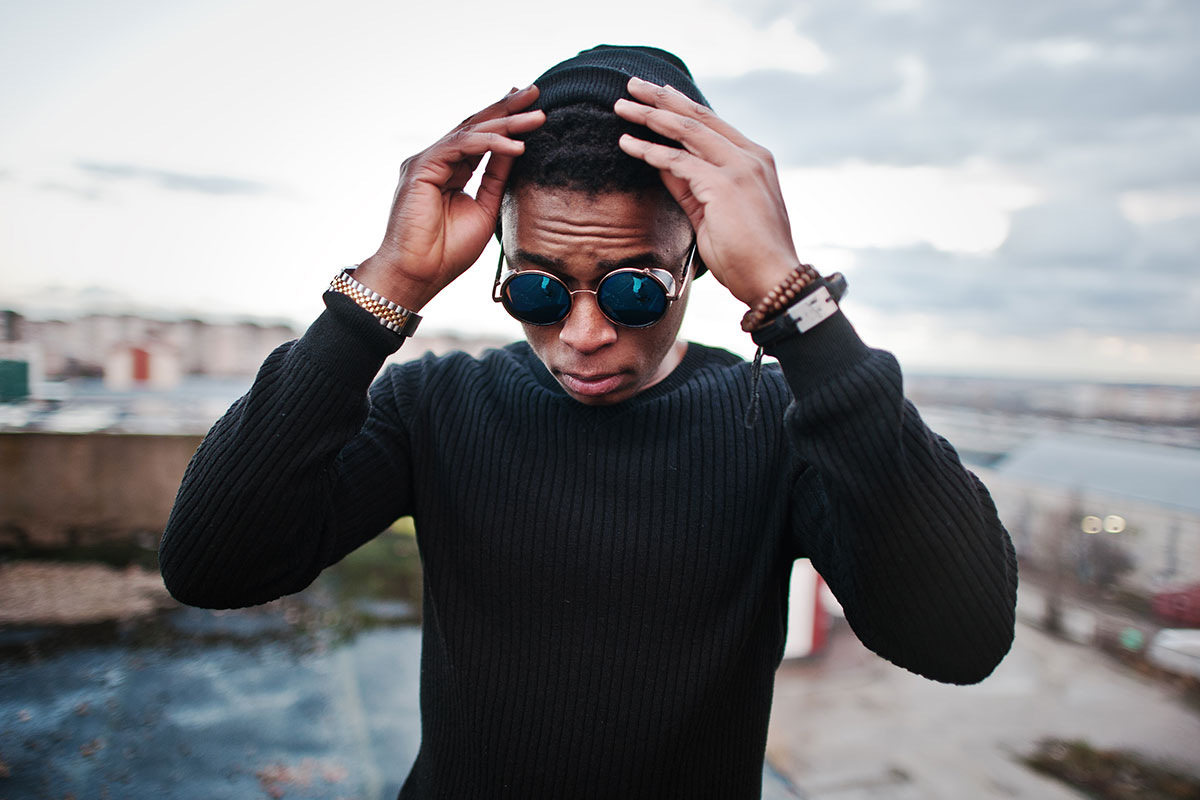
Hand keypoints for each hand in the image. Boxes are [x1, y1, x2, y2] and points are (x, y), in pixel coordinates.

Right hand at [355, 85, 544, 309]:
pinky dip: (490, 144)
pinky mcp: (421, 167)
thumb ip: (496, 178)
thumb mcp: (484, 208)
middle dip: (506, 108)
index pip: (480, 138)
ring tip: (537, 118)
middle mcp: (436, 161)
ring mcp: (426, 162)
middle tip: (535, 91)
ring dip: (506, 123)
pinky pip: (461, 146)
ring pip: (470, 132)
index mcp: (449, 171)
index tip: (531, 107)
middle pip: (475, 126)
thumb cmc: (447, 251)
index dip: (505, 121)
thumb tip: (516, 150)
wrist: (418, 273)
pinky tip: (516, 145)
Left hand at [614, 77, 800, 306]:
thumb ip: (690, 185)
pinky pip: (679, 161)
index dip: (681, 105)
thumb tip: (661, 163)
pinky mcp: (725, 185)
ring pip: (687, 131)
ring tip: (622, 106)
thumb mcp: (712, 213)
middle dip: (661, 98)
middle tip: (632, 84)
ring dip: (650, 116)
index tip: (656, 93)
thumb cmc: (745, 254)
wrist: (772, 279)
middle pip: (698, 117)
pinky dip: (650, 151)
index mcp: (754, 160)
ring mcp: (740, 168)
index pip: (712, 123)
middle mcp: (750, 156)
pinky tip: (628, 144)